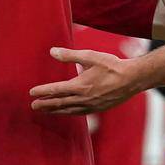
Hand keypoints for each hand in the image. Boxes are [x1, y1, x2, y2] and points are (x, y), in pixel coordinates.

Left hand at [30, 47, 144, 114]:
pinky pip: (79, 112)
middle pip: (59, 103)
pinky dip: (69, 113)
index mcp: (80, 85)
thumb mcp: (90, 56)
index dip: (42, 91)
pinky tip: (66, 112)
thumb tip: (52, 51)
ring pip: (68, 110)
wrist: (132, 79)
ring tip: (45, 111)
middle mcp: (83, 98)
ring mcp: (91, 105)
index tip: (31, 93)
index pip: (56, 90)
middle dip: (45, 104)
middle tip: (33, 106)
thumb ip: (70, 55)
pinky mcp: (98, 108)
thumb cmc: (112, 65)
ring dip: (55, 111)